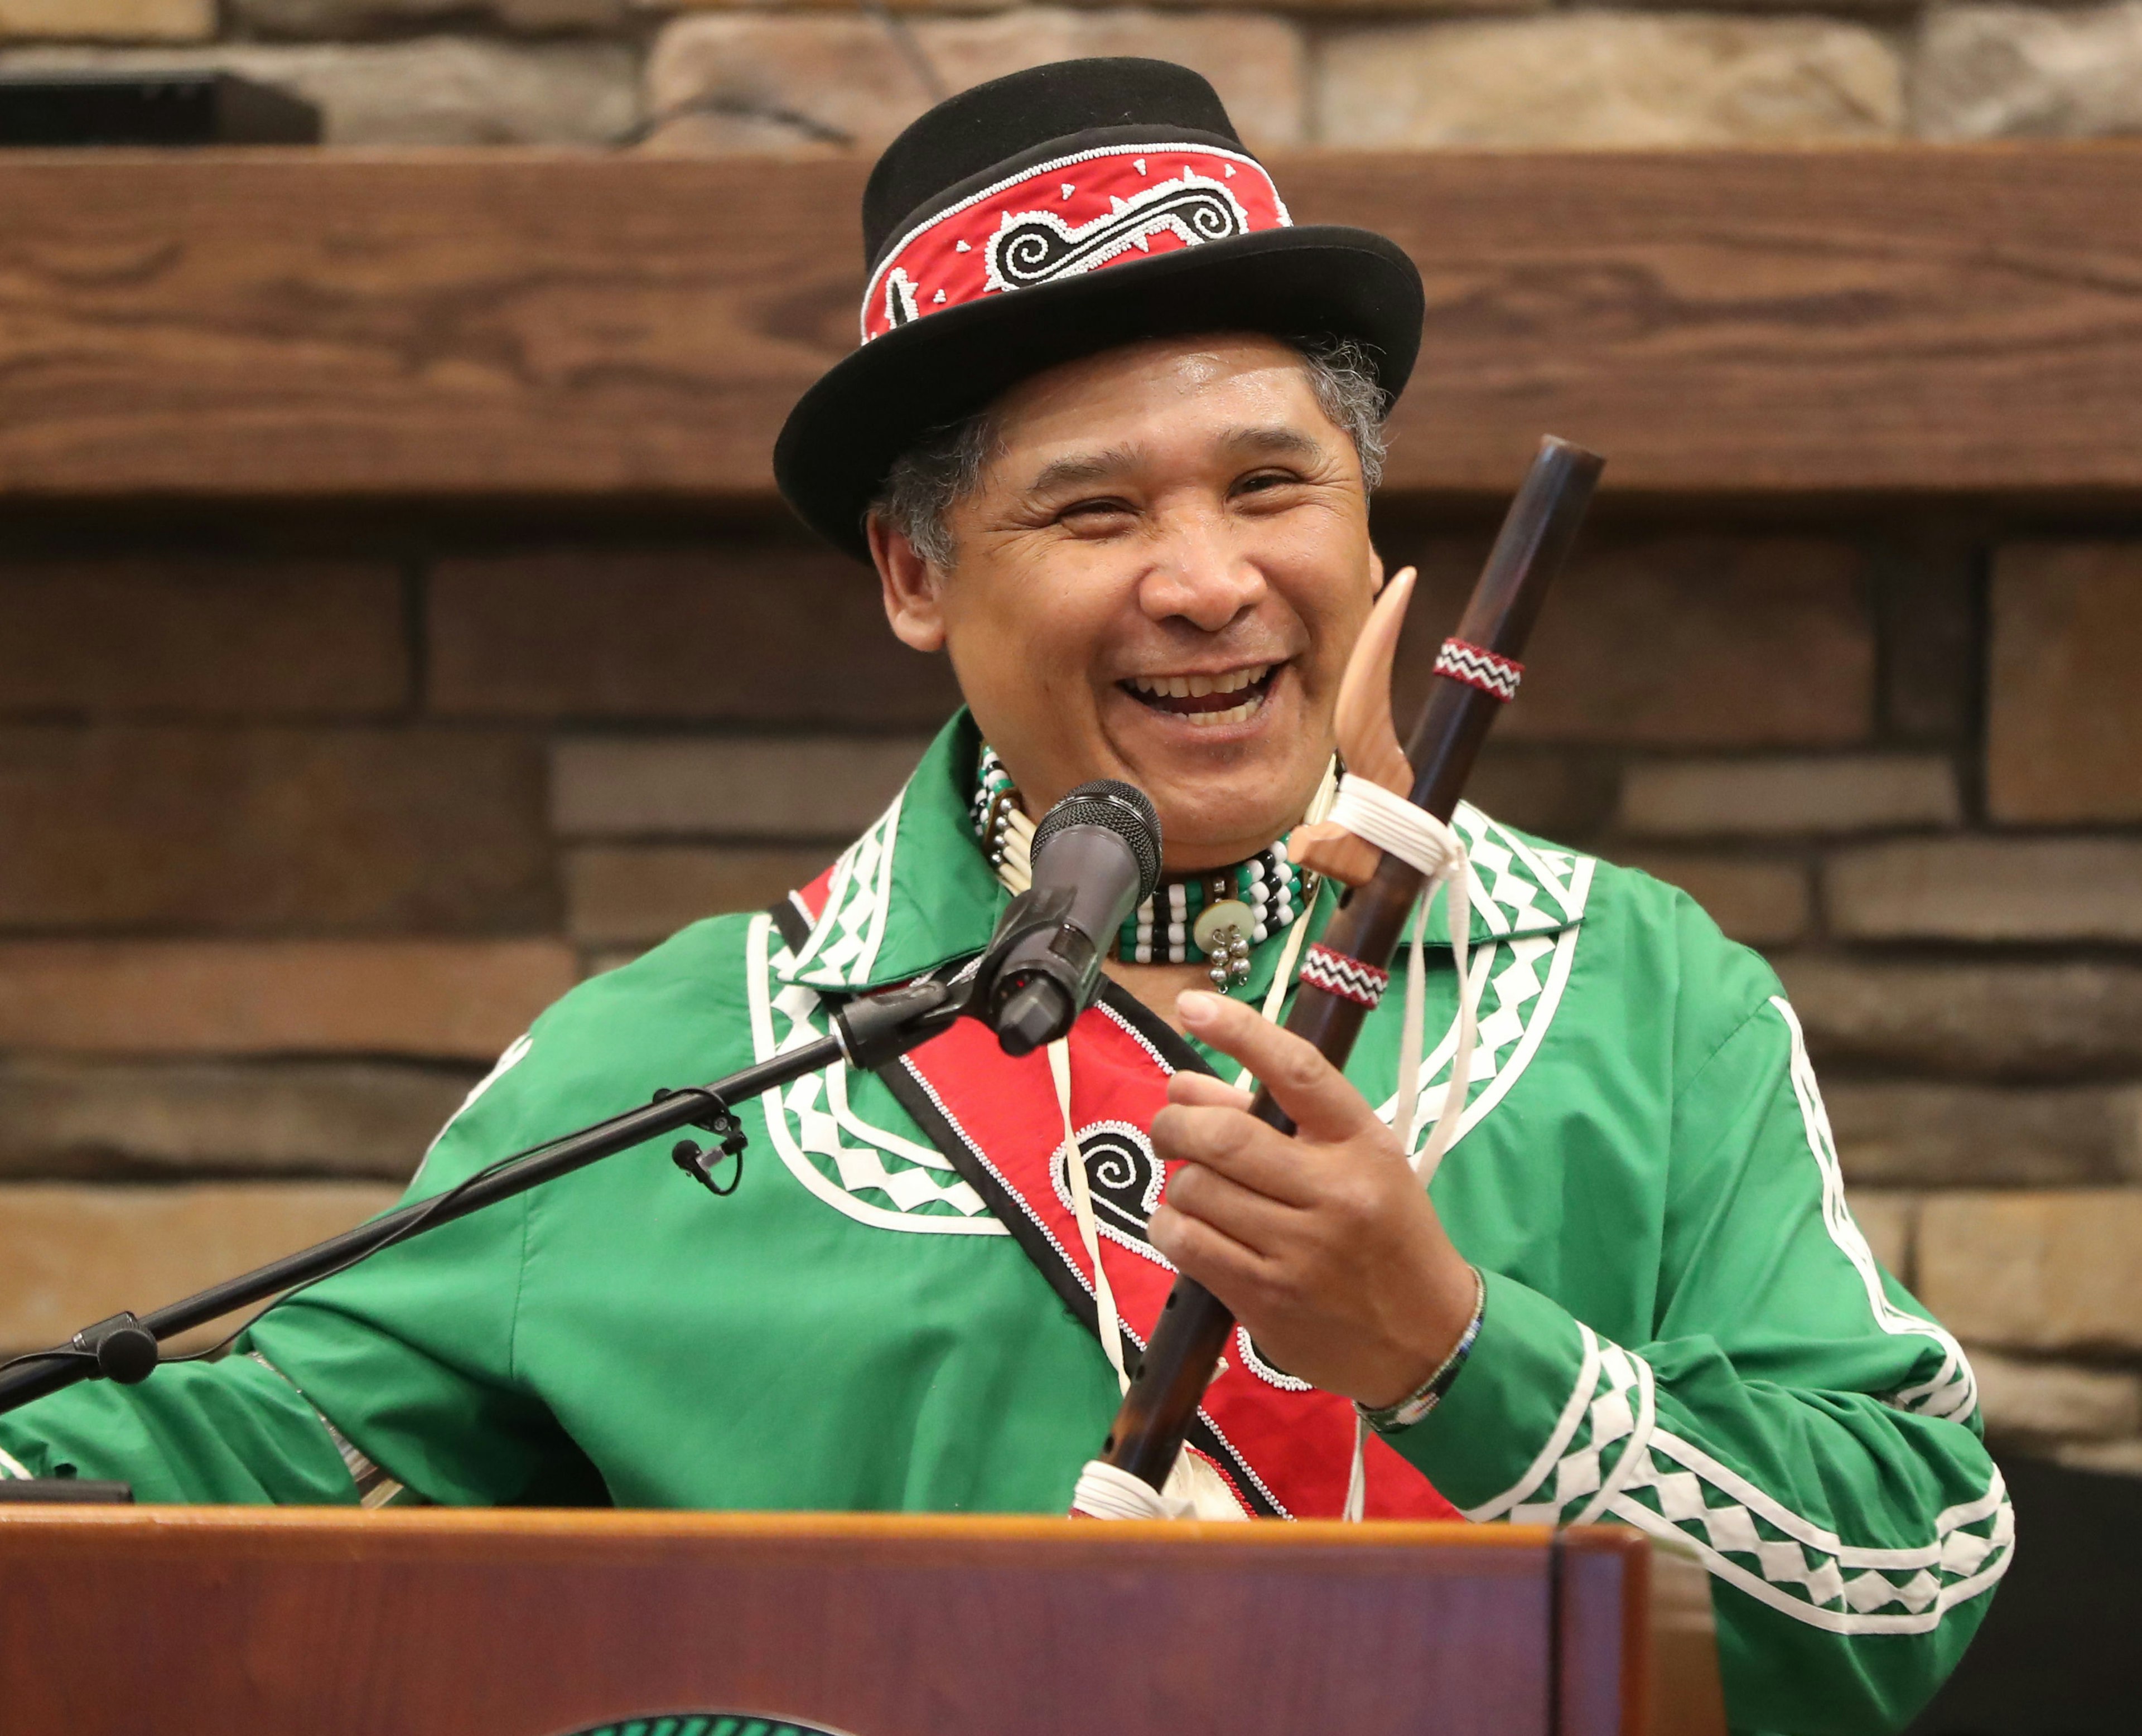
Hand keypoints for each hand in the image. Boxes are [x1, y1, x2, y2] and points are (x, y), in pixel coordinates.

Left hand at [1146, 989, 1478, 1408]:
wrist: (1425, 1339)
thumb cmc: (1384, 1235)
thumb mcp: (1355, 1164)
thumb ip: (1276, 1121)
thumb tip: (1186, 1085)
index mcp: (1363, 1144)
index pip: (1297, 1071)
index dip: (1240, 1030)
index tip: (1195, 1005)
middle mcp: (1334, 1192)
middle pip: (1222, 1136)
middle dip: (1175, 1123)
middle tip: (1169, 1126)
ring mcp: (1300, 1250)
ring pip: (1196, 1191)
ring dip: (1177, 1182)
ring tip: (1193, 1188)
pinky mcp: (1267, 1300)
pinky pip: (1187, 1245)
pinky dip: (1170, 1227)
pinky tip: (1185, 1227)